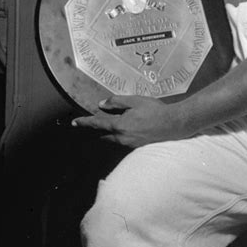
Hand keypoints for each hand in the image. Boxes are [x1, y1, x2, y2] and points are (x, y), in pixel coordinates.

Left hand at [72, 95, 187, 147]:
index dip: (85, 123)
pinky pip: (121, 141)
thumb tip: (101, 104)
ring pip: (112, 139)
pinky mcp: (136, 146)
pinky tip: (123, 129)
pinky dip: (117, 135)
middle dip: (95, 130)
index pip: (97, 124)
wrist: (172, 125)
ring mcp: (129, 143)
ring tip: (106, 125)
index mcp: (119, 125)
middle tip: (88, 124)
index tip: (74, 122)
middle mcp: (121, 137)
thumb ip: (117, 102)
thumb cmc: (154, 110)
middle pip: (103, 134)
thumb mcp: (135, 101)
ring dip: (106, 133)